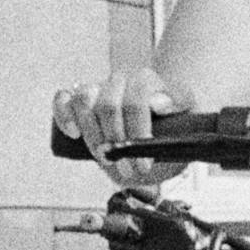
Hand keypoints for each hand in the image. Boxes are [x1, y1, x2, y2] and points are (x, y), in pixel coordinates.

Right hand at [53, 65, 178, 191]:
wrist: (162, 122)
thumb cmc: (174, 119)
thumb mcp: (186, 112)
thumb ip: (178, 102)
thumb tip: (158, 103)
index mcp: (144, 80)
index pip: (135, 102)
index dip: (137, 134)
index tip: (144, 163)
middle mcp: (119, 80)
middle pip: (107, 106)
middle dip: (117, 143)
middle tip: (128, 170)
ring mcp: (97, 88)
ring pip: (84, 102)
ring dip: (93, 137)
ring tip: (107, 159)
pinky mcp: (78, 100)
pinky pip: (63, 100)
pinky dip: (64, 116)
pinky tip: (73, 134)